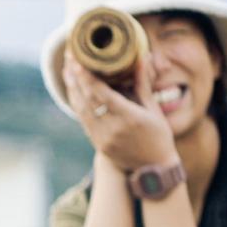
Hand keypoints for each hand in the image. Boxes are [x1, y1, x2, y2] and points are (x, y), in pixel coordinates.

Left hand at [63, 55, 180, 174]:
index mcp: (129, 118)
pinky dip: (78, 104)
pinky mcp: (98, 145)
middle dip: (75, 77)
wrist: (155, 170)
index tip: (77, 61)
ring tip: (67, 70)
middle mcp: (113, 129)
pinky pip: (84, 120)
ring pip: (82, 110)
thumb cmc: (159, 136)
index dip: (87, 77)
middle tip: (68, 57)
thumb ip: (144, 84)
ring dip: (73, 89)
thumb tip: (142, 57)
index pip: (102, 94)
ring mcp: (103, 139)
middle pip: (87, 100)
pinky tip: (74, 90)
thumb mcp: (154, 110)